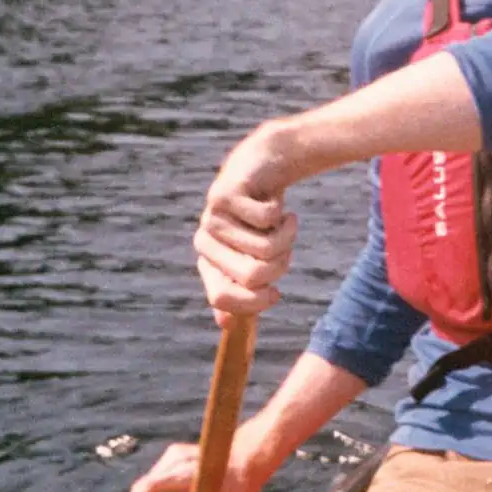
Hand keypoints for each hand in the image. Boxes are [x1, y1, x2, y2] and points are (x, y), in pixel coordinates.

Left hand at [196, 123, 299, 325]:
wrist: (264, 167)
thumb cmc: (260, 219)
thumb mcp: (252, 254)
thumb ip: (239, 287)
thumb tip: (224, 325)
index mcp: (209, 263)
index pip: (222, 298)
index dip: (255, 302)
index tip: (276, 293)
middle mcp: (205, 242)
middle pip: (254, 275)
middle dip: (281, 264)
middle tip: (285, 246)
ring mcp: (213, 216)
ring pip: (267, 247)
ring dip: (287, 236)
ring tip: (284, 223)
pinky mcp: (227, 193)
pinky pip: (270, 219)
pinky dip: (285, 217)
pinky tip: (278, 204)